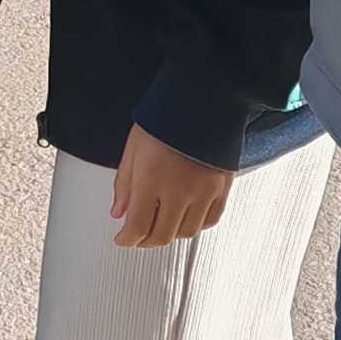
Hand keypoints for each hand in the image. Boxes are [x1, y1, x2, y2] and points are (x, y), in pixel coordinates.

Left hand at [108, 125, 233, 249]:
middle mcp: (180, 190)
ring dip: (170, 233)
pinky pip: (210, 220)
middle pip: (162, 235)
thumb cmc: (165, 118)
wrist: (203, 99)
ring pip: (186, 232)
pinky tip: (185, 217)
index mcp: (152, 179)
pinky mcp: (222, 187)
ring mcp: (204, 191)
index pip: (138, 227)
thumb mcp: (134, 147)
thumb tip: (118, 213)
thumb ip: (124, 184)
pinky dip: (196, 225)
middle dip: (145, 240)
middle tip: (138, 235)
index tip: (122, 239)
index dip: (127, 239)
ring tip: (161, 223)